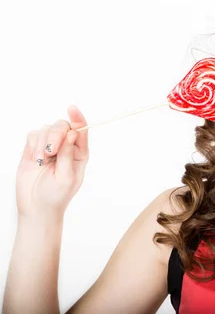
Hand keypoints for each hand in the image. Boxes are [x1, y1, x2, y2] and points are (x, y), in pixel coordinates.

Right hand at [16, 105, 89, 219]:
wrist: (36, 206)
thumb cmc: (56, 195)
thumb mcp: (67, 177)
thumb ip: (68, 155)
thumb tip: (73, 134)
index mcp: (80, 153)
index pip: (81, 130)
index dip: (78, 118)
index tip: (72, 109)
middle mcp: (66, 147)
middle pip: (62, 126)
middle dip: (56, 135)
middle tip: (50, 151)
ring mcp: (49, 147)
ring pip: (47, 129)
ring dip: (43, 143)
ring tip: (42, 161)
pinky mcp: (33, 149)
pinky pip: (33, 135)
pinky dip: (33, 144)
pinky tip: (35, 159)